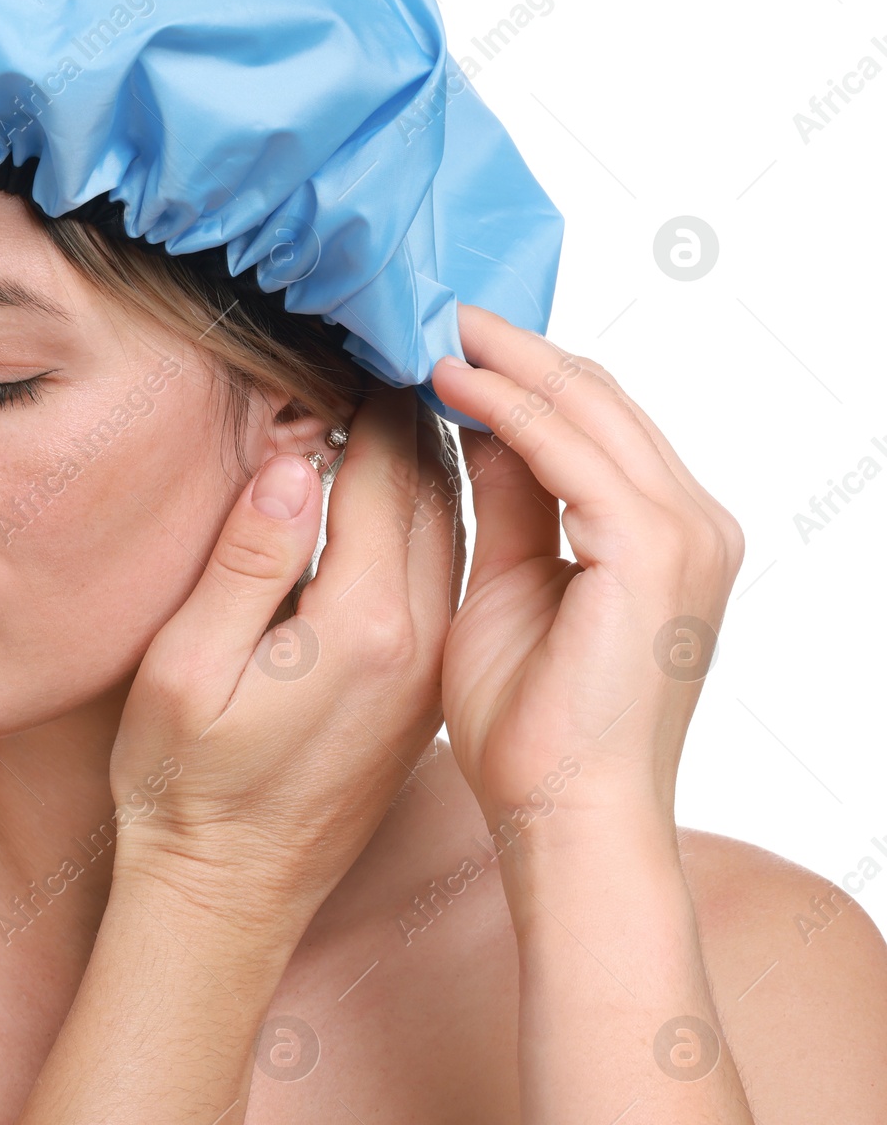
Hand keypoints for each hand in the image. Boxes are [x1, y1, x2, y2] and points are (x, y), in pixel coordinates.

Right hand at [109, 388, 462, 928]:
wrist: (226, 892)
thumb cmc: (185, 785)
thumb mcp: (187, 667)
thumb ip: (248, 559)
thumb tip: (299, 462)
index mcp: (364, 626)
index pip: (391, 473)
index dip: (378, 395)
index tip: (364, 334)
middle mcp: (418, 642)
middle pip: (439, 490)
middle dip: (420, 407)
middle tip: (395, 336)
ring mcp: (427, 668)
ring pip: (454, 528)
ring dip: (434, 453)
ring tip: (404, 386)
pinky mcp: (420, 687)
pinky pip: (443, 571)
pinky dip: (431, 509)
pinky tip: (402, 480)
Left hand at [430, 304, 744, 849]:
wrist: (565, 817)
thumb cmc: (531, 726)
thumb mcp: (510, 585)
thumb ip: (509, 504)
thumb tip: (478, 426)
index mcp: (665, 533)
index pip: (595, 420)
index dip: (522, 372)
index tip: (448, 337)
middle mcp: (693, 521)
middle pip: (597, 397)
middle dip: (514, 348)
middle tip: (437, 307)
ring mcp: (684, 531)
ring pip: (586, 406)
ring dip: (504, 361)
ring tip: (431, 325)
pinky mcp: (652, 547)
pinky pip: (566, 449)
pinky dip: (503, 407)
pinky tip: (445, 382)